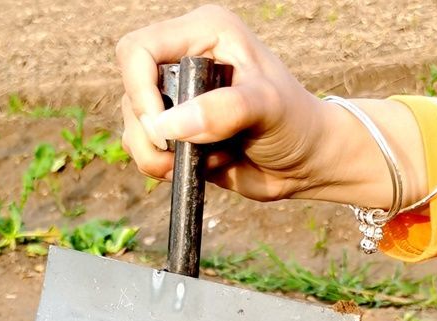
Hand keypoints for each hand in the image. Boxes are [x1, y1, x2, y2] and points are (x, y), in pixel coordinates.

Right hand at [116, 4, 426, 206]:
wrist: (306, 163)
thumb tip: (169, 127)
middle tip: (180, 154)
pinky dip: (168, 170)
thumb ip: (223, 110)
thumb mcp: (268, 107)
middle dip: (149, 132)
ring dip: (159, 156)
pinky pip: (148, 155)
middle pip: (130, 93)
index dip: (139, 89)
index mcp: (202, 35)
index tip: (161, 126)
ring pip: (135, 130)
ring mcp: (177, 103)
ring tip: (202, 161)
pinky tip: (204, 167)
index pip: (138, 50)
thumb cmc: (295, 122)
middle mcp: (182, 64)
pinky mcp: (178, 138)